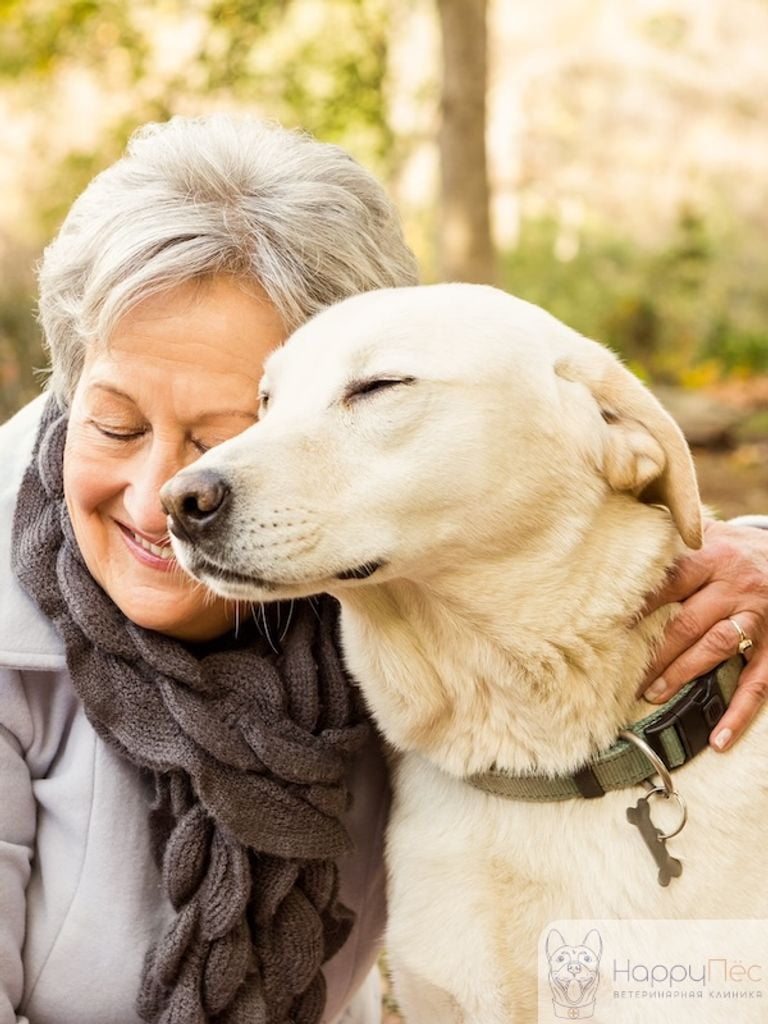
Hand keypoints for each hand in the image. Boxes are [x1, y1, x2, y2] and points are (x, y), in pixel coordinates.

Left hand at [641, 518, 767, 750]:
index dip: (636, 605)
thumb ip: (673, 540)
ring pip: (715, 648)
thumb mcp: (711, 534)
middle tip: (619, 673)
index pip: (667, 582)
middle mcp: (734, 587)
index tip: (605, 626)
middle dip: (652, 650)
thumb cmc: (739, 548)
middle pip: (686, 621)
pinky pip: (758, 684)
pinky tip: (719, 738)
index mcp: (712, 558)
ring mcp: (757, 618)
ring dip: (681, 674)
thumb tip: (623, 539)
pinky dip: (739, 713)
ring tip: (652, 694)